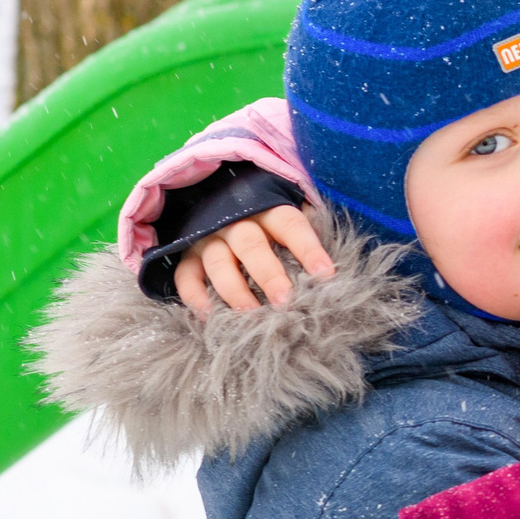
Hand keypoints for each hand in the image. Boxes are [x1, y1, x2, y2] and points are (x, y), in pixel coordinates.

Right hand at [172, 204, 334, 318]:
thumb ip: (309, 235)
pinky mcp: (188, 257)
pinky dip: (195, 297)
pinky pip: (186, 277)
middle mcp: (236, 222)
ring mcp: (209, 239)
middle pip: (252, 245)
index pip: (290, 225)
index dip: (308, 248)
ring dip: (235, 290)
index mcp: (268, 210)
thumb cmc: (268, 223)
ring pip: (219, 262)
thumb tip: (332, 269)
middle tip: (285, 301)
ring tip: (251, 314)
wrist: (219, 202)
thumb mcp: (288, 219)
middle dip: (269, 275)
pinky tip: (211, 316)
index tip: (326, 275)